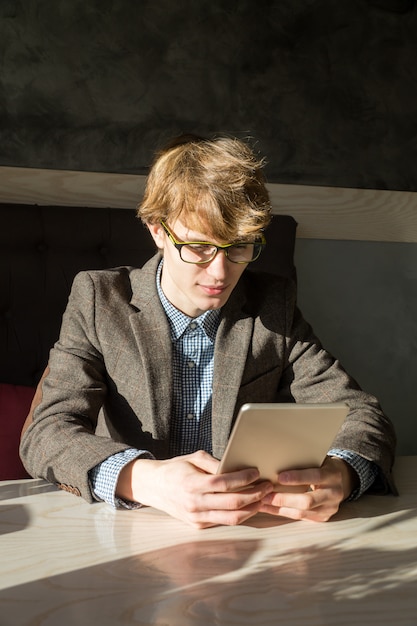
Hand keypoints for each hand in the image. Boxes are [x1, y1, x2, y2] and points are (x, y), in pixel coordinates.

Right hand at [116, 450, 273, 527]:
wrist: (153, 487)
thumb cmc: (176, 469)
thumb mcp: (194, 458)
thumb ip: (216, 463)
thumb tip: (238, 468)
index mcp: (193, 483)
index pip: (225, 483)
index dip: (244, 478)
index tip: (257, 473)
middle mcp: (195, 503)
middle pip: (233, 503)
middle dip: (255, 494)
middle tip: (267, 486)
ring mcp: (197, 517)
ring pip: (232, 518)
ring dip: (252, 509)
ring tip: (263, 499)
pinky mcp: (198, 526)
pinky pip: (223, 522)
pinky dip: (239, 514)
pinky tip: (249, 506)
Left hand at [259, 456, 358, 521]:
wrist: (341, 480)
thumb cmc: (322, 465)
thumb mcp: (318, 459)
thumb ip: (304, 461)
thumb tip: (276, 459)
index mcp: (332, 475)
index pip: (315, 476)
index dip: (297, 478)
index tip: (279, 477)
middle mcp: (334, 493)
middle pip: (307, 501)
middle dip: (284, 499)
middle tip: (264, 495)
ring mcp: (329, 508)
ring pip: (302, 513)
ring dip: (279, 508)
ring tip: (261, 503)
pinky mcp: (323, 517)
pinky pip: (300, 518)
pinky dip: (283, 512)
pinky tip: (269, 509)